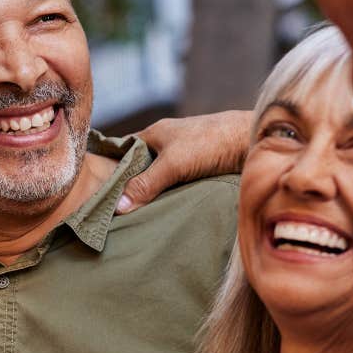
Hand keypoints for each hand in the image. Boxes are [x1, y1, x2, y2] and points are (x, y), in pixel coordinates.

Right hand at [116, 111, 251, 213]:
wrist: (253, 140)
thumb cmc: (211, 142)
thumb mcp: (173, 164)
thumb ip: (146, 184)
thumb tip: (118, 207)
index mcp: (155, 134)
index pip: (123, 151)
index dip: (111, 169)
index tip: (99, 194)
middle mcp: (167, 144)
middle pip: (140, 167)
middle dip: (130, 187)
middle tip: (116, 213)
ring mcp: (184, 157)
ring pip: (160, 178)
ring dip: (153, 195)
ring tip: (137, 218)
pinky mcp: (200, 170)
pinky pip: (177, 185)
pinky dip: (170, 197)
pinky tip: (165, 212)